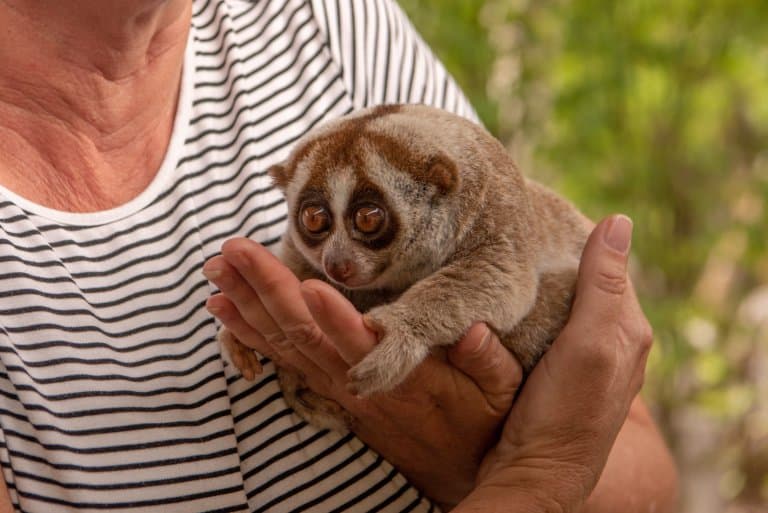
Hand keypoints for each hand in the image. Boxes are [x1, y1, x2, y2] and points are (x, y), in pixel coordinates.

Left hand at [203, 238, 521, 507]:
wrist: (455, 469)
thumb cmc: (480, 421)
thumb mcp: (501, 391)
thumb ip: (487, 360)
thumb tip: (474, 330)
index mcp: (404, 376)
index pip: (363, 346)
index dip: (335, 318)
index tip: (309, 284)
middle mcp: (360, 382)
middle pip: (306, 336)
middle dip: (268, 290)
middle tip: (232, 251)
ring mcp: (339, 387)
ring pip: (285, 344)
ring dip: (247, 306)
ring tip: (215, 271)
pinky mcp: (329, 388)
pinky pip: (283, 358)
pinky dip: (249, 333)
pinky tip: (224, 311)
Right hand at [454, 215, 655, 512]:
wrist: (535, 471)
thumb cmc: (566, 410)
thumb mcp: (590, 343)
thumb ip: (604, 286)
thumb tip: (618, 221)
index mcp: (628, 328)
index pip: (609, 265)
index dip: (580, 239)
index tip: (540, 217)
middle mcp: (611, 341)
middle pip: (585, 283)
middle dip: (556, 260)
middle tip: (516, 237)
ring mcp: (582, 358)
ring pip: (564, 305)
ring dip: (541, 285)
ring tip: (508, 262)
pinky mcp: (556, 371)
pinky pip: (546, 327)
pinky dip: (531, 309)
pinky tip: (508, 302)